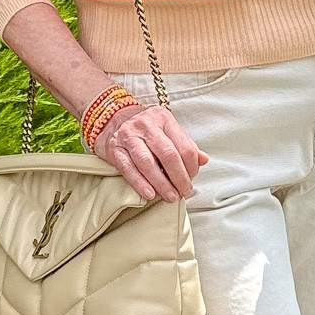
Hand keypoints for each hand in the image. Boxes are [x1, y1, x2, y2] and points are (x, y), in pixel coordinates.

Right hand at [93, 101, 207, 201]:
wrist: (110, 120)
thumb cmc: (144, 129)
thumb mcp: (167, 130)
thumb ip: (185, 144)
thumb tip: (203, 160)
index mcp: (164, 118)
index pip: (184, 146)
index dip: (191, 167)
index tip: (191, 179)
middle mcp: (146, 124)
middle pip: (168, 155)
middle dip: (179, 178)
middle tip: (183, 192)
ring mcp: (128, 136)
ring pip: (148, 163)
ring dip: (162, 184)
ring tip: (170, 196)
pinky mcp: (114, 148)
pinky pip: (129, 168)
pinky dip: (140, 183)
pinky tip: (150, 194)